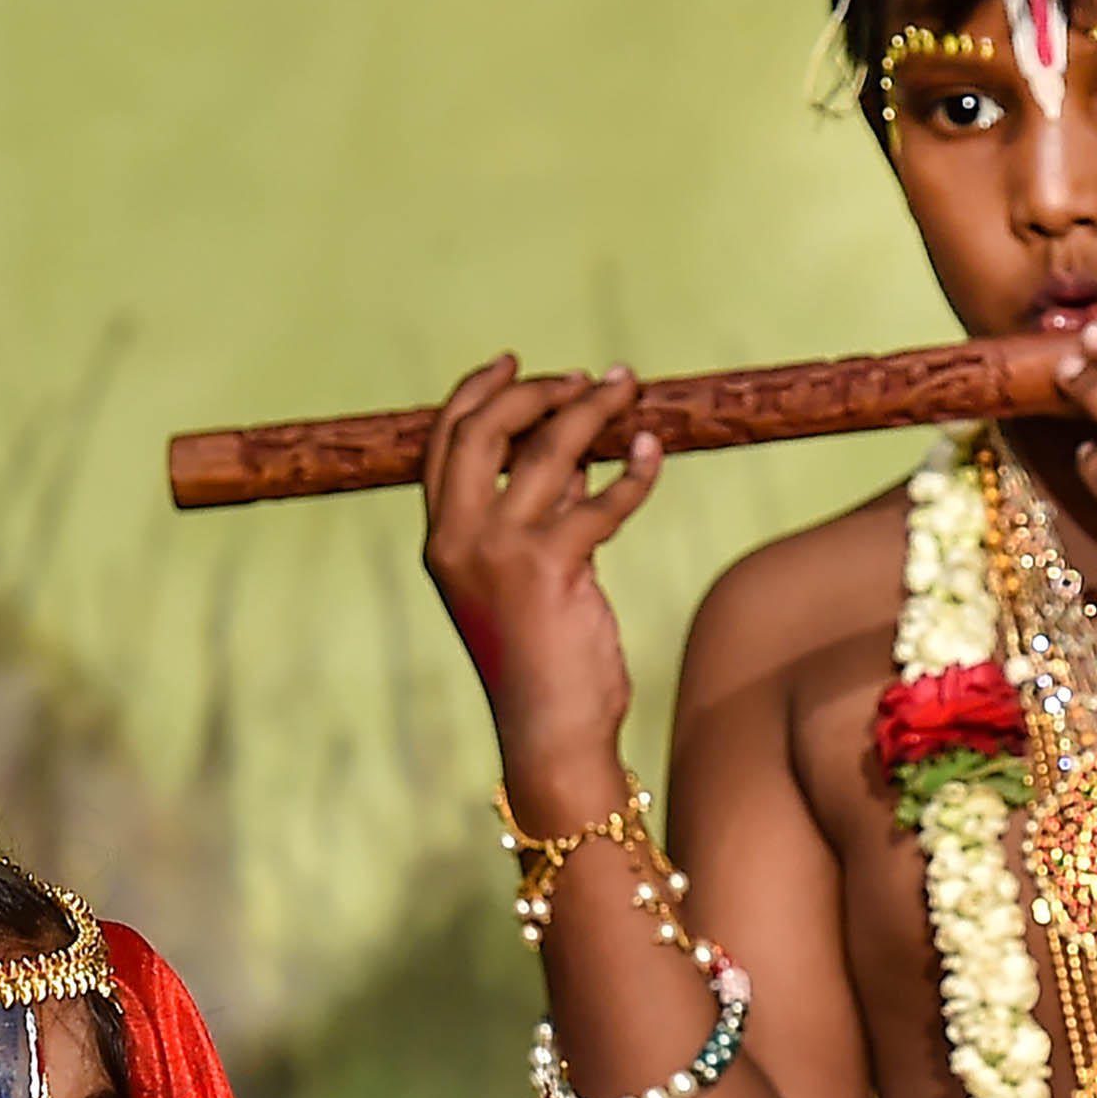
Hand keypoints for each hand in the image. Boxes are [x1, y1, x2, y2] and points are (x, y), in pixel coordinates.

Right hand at [420, 359, 667, 777]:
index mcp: (442, 539)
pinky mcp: (550, 569)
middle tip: (585, 377)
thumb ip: (543, 517)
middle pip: (483, 430)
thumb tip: (576, 459)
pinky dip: (633, 473)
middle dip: (536, 390)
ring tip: (627, 389)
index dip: (478, 392)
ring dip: (591, 412)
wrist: (550, 734)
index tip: (516, 363)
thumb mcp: (533, 578)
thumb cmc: (545, 662)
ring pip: (544, 452)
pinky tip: (654, 453)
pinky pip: (598, 503)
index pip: (445, 442)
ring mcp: (498, 553)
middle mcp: (458, 539)